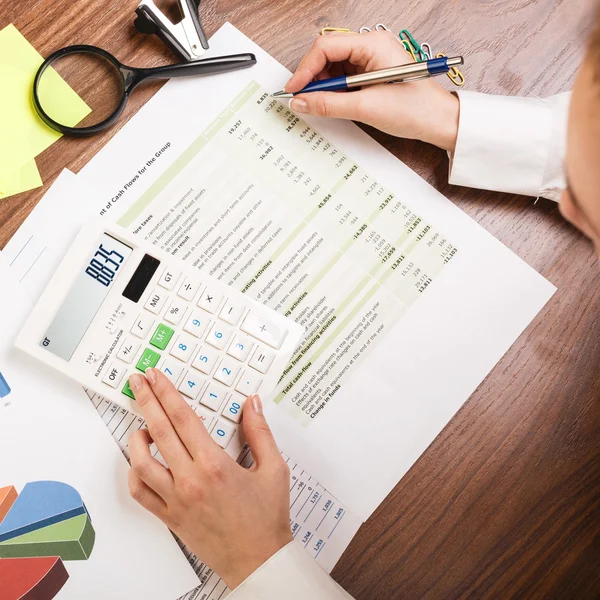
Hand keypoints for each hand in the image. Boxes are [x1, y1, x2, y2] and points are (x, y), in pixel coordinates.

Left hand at [126, 369, 292, 588]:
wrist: (258, 560)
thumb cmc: (266, 517)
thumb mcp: (274, 468)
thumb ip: (260, 432)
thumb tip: (252, 403)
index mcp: (215, 464)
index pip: (183, 418)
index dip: (166, 392)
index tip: (156, 377)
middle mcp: (190, 479)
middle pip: (159, 430)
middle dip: (146, 400)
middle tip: (138, 382)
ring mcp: (176, 499)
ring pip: (142, 462)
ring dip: (137, 438)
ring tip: (141, 424)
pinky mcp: (170, 517)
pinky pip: (141, 493)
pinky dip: (135, 474)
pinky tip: (141, 463)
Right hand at [285, 31, 459, 151]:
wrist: (439, 122)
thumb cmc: (413, 109)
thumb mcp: (365, 107)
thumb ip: (328, 104)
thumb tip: (300, 101)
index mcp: (372, 44)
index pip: (326, 47)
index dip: (305, 69)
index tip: (293, 90)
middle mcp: (371, 46)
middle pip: (328, 54)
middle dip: (313, 78)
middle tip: (302, 100)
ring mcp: (372, 59)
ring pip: (334, 66)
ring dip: (323, 85)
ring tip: (320, 104)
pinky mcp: (373, 73)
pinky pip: (345, 77)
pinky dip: (335, 90)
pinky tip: (332, 103)